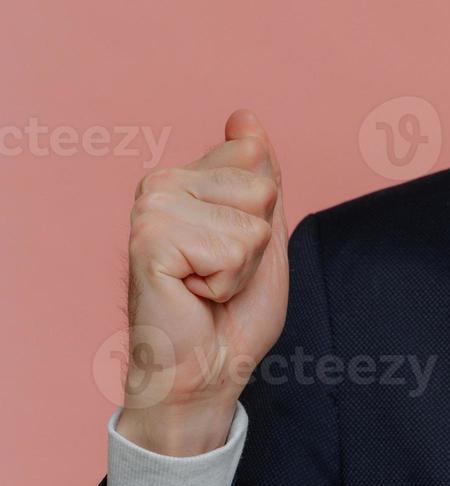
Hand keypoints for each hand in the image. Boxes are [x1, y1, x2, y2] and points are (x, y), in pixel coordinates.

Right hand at [114, 110, 288, 455]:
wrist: (205, 369)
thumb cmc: (231, 310)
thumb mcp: (261, 230)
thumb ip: (258, 174)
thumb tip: (244, 116)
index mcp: (184, 177)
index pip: (257, 157)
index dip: (263, 215)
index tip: (232, 248)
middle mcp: (160, 184)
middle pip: (261, 187)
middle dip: (255, 241)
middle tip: (220, 273)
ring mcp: (151, 210)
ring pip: (250, 221)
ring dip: (241, 266)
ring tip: (207, 286)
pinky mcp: (150, 241)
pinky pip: (233, 249)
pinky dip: (227, 282)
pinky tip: (194, 294)